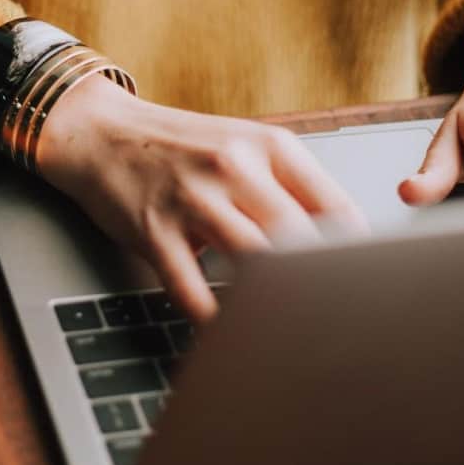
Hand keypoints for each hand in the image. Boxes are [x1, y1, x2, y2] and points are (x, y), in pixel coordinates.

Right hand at [37, 75, 365, 321]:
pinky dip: (212, 318)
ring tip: (286, 331)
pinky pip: (191, 289)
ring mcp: (192, 199)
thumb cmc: (180, 148)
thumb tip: (345, 244)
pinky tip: (226, 331)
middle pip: (299, 239)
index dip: (356, 255)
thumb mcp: (243, 148)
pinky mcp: (153, 230)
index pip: (335, 207)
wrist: (101, 133)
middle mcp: (234, 167)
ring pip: (253, 262)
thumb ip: (290, 187)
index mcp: (269, 146)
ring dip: (271, 302)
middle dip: (320, 284)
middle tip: (333, 319)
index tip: (362, 287)